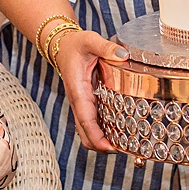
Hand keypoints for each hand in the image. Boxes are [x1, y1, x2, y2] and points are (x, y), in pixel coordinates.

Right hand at [52, 28, 127, 153]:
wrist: (63, 46)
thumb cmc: (76, 45)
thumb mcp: (90, 40)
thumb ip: (105, 47)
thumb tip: (123, 55)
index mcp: (78, 90)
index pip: (85, 119)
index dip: (96, 136)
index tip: (108, 147)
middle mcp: (78, 102)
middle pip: (85, 133)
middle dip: (101, 146)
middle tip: (124, 149)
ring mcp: (82, 105)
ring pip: (88, 131)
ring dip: (103, 141)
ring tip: (125, 145)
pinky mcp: (87, 104)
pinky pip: (93, 124)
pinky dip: (104, 132)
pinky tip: (120, 132)